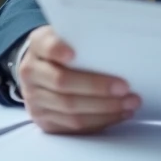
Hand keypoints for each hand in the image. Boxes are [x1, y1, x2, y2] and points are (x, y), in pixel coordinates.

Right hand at [15, 25, 140, 133]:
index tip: (73, 54)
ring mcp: (35, 100)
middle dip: (97, 87)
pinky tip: (118, 114)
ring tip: (129, 103)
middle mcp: (31, 73)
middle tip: (124, 88)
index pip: (46, 46)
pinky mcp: (44, 121)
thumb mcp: (68, 34)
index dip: (57, 50)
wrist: (42, 69)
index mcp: (38, 46)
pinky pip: (74, 126)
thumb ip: (84, 38)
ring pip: (70, 109)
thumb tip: (114, 44)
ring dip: (104, 109)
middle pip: (62, 83)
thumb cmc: (65, 49)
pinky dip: (100, 121)